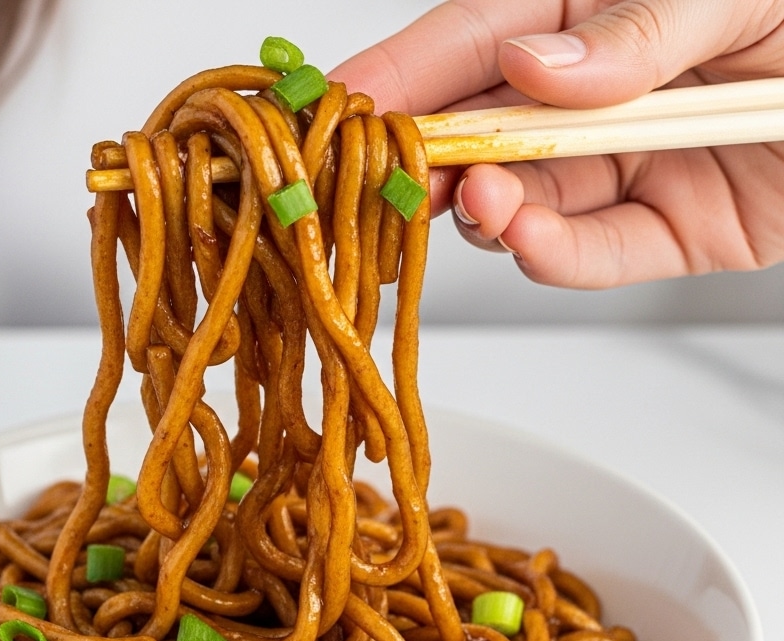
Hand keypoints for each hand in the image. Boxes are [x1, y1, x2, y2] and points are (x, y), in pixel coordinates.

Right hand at [331, 0, 783, 287]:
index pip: (472, 39)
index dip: (400, 75)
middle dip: (436, 159)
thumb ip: (638, 26)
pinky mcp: (665, 233)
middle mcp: (598, 93)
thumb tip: (534, 63)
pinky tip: (530, 239)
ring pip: (528, 201)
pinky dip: (557, 254)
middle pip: (486, 130)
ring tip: (485, 201)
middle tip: (400, 177)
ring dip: (494, 210)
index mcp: (594, 10)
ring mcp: (626, 166)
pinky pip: (594, 253)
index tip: (336, 107)